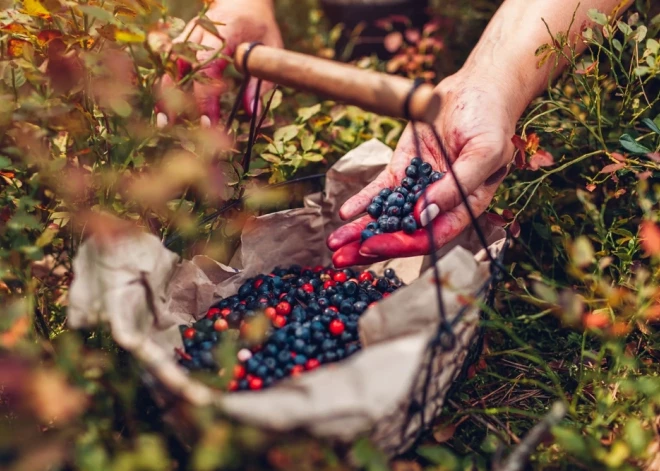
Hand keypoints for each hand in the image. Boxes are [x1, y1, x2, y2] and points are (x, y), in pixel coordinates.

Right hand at [156, 0, 281, 126]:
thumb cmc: (260, 26)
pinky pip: (168, 63)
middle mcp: (200, 32)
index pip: (207, 68)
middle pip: (180, 67)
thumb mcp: (270, 49)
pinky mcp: (183, 40)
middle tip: (173, 127)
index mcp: (223, 33)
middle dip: (176, 99)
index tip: (209, 122)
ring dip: (163, 93)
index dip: (205, 97)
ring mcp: (188, 35)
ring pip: (168, 65)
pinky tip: (162, 106)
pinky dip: (164, 84)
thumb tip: (251, 112)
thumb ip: (261, 81)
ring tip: (162, 121)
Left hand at [327, 70, 518, 266]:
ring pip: (386, 215)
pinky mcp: (403, 168)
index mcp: (463, 207)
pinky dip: (362, 202)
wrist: (478, 88)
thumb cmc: (491, 121)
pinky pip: (380, 189)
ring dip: (360, 231)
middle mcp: (437, 203)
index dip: (401, 245)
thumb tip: (423, 214)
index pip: (430, 236)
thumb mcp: (485, 153)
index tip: (372, 247)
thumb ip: (457, 186)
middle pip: (402, 233)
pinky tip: (344, 213)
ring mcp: (418, 187)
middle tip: (341, 259)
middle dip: (371, 246)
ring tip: (333, 245)